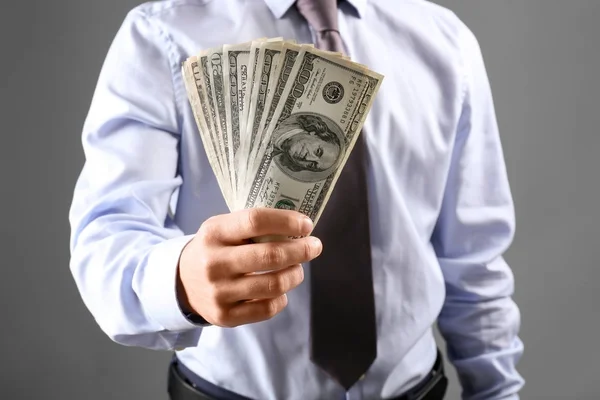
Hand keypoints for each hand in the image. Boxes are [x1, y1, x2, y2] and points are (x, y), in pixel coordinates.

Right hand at [177, 208, 321, 326]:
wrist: (181, 283)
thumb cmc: (213, 249)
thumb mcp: (222, 228)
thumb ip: (252, 226)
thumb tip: (298, 227)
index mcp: (214, 233)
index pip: (255, 221)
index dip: (286, 221)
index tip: (307, 224)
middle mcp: (214, 262)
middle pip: (270, 256)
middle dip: (301, 250)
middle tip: (314, 246)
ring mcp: (218, 292)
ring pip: (273, 285)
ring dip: (295, 275)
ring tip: (298, 269)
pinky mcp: (225, 316)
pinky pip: (267, 308)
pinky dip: (281, 298)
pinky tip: (280, 290)